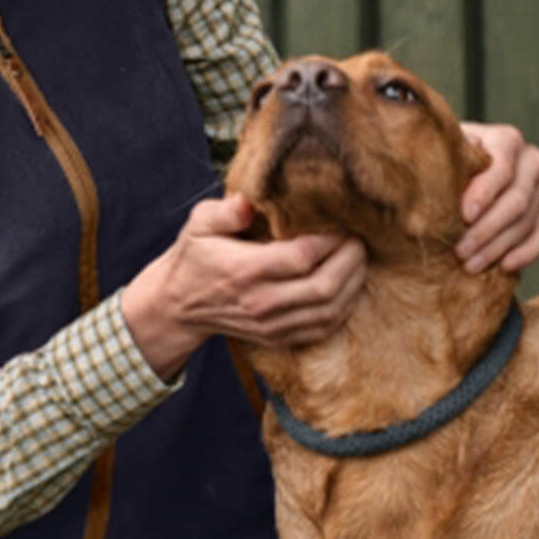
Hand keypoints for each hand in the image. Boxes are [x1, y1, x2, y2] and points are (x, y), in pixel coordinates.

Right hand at [121, 194, 367, 379]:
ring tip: (358, 257)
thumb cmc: (195, 257)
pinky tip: (349, 284)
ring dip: (353, 283)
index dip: (329, 239)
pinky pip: (324, 328)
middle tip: (358, 237)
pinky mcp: (279, 337)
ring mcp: (271, 325)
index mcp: (244, 271)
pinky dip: (345, 306)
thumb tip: (251, 200)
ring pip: (330, 310)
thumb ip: (225, 211)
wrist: (179, 304)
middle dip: (351, 259)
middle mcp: (261, 302)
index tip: (340, 222)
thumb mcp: (199, 224)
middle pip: (324, 287)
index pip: (301, 257)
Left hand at [456, 122, 538, 272]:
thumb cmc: (446, 159)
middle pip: (516, 200)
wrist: (464, 168)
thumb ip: (448, 153)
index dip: (484, 193)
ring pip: (526, 222)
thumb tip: (452, 156)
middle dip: (486, 229)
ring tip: (469, 265)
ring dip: (497, 247)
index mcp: (507, 140)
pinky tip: (503, 266)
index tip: (464, 215)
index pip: (501, 168)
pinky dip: (525, 254)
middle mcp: (532, 161)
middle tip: (460, 251)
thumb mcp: (444, 150)